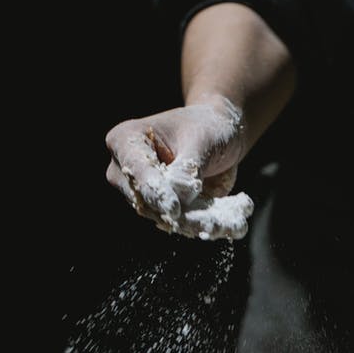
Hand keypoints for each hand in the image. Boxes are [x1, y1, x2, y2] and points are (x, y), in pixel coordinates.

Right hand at [104, 93, 252, 239]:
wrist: (220, 133)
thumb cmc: (207, 126)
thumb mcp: (202, 140)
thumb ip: (189, 167)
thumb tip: (181, 197)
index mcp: (126, 140)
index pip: (136, 170)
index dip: (155, 190)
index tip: (174, 208)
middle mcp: (126, 170)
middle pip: (144, 200)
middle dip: (176, 215)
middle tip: (206, 224)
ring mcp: (142, 192)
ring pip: (162, 217)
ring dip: (193, 224)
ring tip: (221, 225)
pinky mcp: (162, 208)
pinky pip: (179, 223)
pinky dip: (202, 226)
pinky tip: (227, 227)